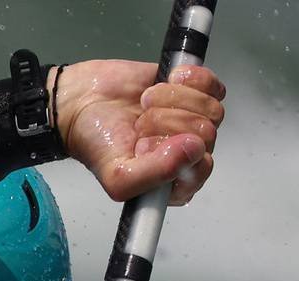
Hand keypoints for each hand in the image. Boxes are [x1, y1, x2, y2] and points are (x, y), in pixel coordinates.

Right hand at [52, 59, 225, 205]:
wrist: (83, 100)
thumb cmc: (96, 140)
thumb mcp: (117, 176)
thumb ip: (155, 175)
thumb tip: (193, 149)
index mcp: (173, 182)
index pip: (200, 170)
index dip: (175, 155)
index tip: (144, 146)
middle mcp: (189, 153)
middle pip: (208, 136)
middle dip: (167, 124)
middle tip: (140, 125)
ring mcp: (195, 121)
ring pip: (212, 110)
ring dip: (173, 100)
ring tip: (146, 103)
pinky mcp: (197, 92)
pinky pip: (215, 87)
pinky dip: (189, 80)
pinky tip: (166, 83)